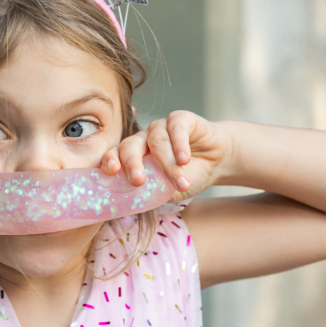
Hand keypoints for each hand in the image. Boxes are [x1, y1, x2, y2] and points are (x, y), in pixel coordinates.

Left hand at [100, 111, 230, 197]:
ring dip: (168, 165)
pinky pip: (176, 128)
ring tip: (180, 183)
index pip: (115, 155)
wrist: (215, 163)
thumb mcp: (166, 191)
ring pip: (157, 142)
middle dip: (132, 164)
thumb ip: (151, 195)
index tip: (111, 171)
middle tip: (138, 181)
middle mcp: (143, 139)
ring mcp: (161, 127)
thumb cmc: (185, 176)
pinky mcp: (181, 119)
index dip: (110, 160)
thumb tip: (132, 207)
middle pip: (130, 145)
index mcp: (133, 155)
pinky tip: (185, 159)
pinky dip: (180, 144)